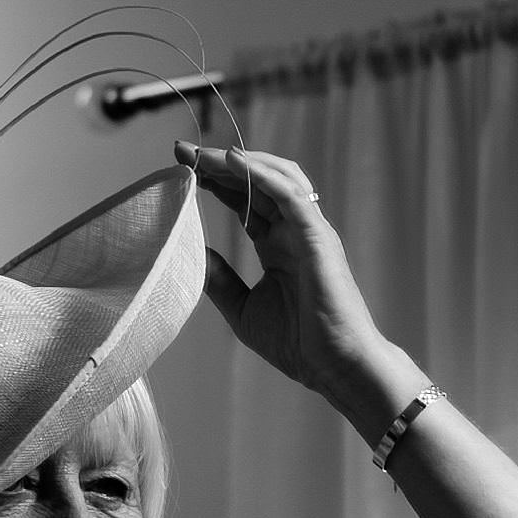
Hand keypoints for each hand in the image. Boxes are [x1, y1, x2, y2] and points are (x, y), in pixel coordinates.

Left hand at [173, 141, 383, 395]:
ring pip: (276, 178)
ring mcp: (308, 231)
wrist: (336, 367)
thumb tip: (193, 252)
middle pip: (255, 183)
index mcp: (278, 246)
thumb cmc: (299, 344)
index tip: (181, 166)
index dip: (214, 181)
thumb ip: (220, 279)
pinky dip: (263, 175)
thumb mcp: (243, 308)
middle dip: (218, 163)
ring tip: (205, 153)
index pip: (243, 200)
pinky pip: (291, 195)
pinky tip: (235, 162)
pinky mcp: (318, 237)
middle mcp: (294, 232)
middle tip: (182, 149)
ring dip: (240, 162)